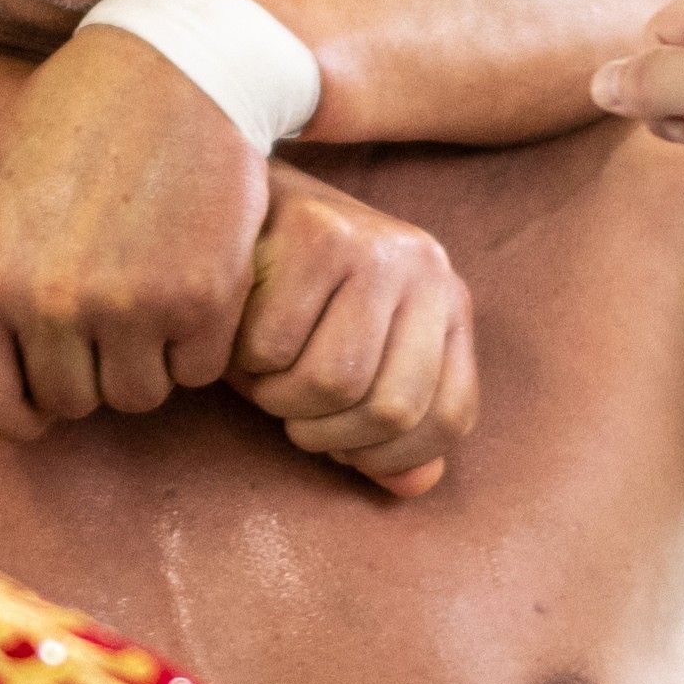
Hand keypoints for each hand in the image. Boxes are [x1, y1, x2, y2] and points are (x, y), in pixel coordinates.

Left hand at [0, 27, 269, 436]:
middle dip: (83, 370)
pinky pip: (197, 373)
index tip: (37, 400)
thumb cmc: (63, 127)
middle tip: (101, 312)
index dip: (13, 413)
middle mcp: (50, 300)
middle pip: (70, 403)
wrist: (170, 69)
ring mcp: (130, 302)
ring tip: (143, 293)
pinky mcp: (202, 297)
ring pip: (136, 396)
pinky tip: (188, 285)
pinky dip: (198, 345)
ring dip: (142, 360)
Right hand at [228, 165, 475, 494]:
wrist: (233, 197)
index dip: (388, 456)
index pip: (450, 417)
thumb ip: (386, 425)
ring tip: (259, 373)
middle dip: (323, 433)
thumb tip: (413, 487)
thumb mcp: (347, 357)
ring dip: (279, 400)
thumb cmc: (287, 294)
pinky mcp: (317, 233)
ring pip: (333, 383)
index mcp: (449, 302)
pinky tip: (234, 336)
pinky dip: (243, 362)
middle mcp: (428, 267)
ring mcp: (375, 246)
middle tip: (284, 408)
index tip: (338, 449)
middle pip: (390, 409)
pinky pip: (275, 349)